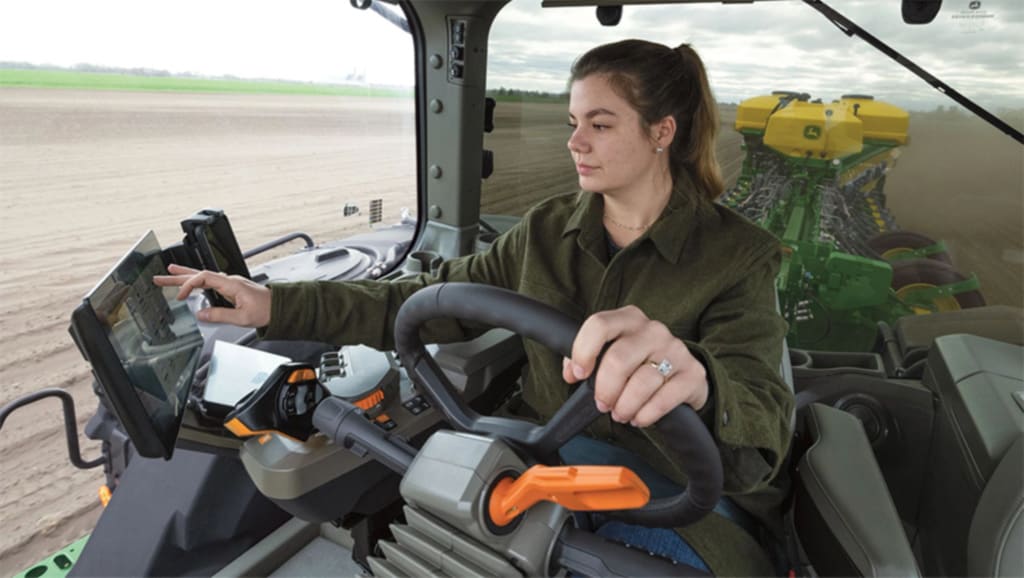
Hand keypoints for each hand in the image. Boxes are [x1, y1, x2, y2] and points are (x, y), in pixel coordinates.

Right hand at [153, 264, 271, 326]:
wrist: (280, 308)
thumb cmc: (266, 310)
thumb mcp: (241, 317)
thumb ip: (219, 315)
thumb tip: (200, 315)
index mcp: (231, 284)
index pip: (203, 278)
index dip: (189, 285)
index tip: (180, 297)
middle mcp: (229, 280)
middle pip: (199, 274)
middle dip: (178, 276)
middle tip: (159, 277)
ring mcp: (230, 283)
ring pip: (203, 277)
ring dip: (185, 277)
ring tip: (169, 274)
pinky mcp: (231, 288)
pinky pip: (209, 282)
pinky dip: (197, 282)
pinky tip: (190, 284)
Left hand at [562, 305, 707, 427]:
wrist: (683, 378)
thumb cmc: (639, 365)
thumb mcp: (613, 353)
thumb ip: (587, 357)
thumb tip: (571, 372)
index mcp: (629, 318)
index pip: (599, 325)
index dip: (583, 351)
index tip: (578, 374)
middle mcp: (654, 330)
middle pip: (618, 359)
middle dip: (605, 389)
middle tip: (603, 404)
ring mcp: (676, 350)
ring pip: (641, 382)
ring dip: (624, 406)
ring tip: (621, 413)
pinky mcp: (693, 374)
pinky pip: (663, 399)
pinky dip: (645, 414)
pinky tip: (640, 417)